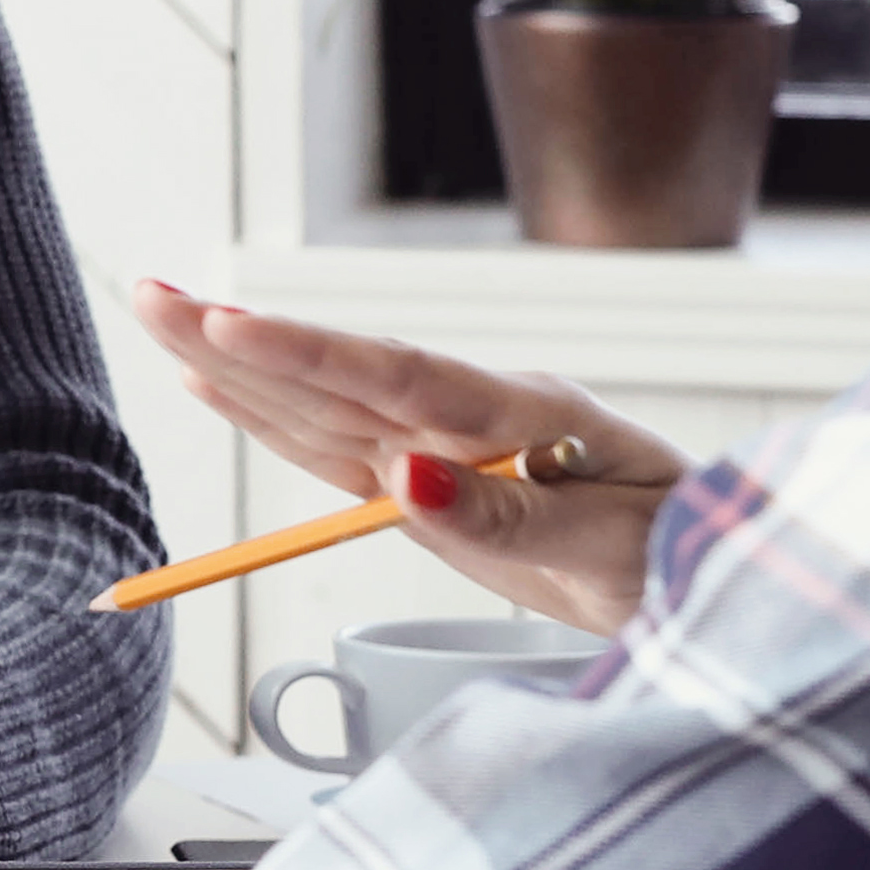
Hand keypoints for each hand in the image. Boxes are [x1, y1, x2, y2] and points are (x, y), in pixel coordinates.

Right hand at [128, 282, 687, 636]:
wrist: (722, 577)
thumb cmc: (686, 552)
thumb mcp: (615, 545)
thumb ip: (508, 510)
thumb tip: (406, 479)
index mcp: (519, 412)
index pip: (395, 375)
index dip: (305, 352)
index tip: (227, 324)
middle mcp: (469, 416)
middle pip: (336, 375)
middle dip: (238, 336)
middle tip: (146, 291)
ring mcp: (444, 446)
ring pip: (321, 404)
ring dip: (239, 362)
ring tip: (160, 315)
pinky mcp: (429, 489)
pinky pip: (335, 449)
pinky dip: (271, 417)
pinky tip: (220, 383)